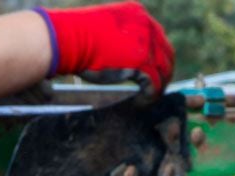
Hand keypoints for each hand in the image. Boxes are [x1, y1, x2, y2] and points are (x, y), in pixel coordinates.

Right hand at [36, 2, 173, 95]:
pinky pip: (155, 84)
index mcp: (137, 14)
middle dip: (163, 73)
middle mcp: (146, 25)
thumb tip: (125, 56)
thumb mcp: (106, 29)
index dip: (157, 57)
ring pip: (164, 71)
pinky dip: (150, 96)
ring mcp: (146, 44)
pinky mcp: (143, 63)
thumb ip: (121, 38)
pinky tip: (140, 102)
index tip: (153, 71)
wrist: (69, 39)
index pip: (157, 37)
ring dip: (158, 87)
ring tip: (147, 98)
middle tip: (154, 89)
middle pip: (166, 54)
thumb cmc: (77, 36)